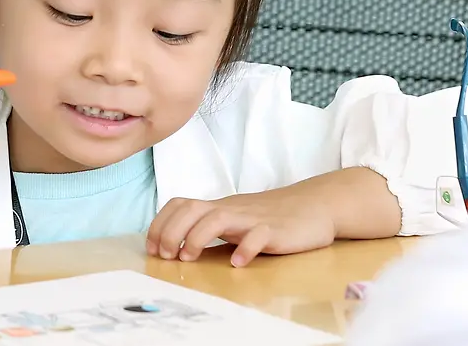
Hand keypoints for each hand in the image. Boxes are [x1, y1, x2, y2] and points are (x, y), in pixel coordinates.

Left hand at [146, 191, 336, 267]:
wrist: (315, 206)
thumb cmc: (271, 216)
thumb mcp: (235, 218)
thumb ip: (210, 227)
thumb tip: (176, 245)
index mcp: (219, 207)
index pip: (180, 204)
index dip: (160, 224)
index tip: (152, 248)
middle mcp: (231, 209)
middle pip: (192, 209)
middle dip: (170, 231)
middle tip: (166, 255)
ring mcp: (253, 219)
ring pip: (218, 218)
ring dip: (196, 237)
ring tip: (189, 258)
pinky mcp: (276, 230)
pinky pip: (258, 236)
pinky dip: (245, 249)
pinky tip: (237, 263)